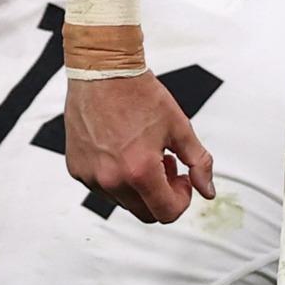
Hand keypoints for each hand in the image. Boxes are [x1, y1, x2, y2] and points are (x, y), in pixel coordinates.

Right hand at [61, 72, 215, 222]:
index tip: (182, 178)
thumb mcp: (179, 127)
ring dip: (139, 185)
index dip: (182, 199)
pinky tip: (122, 148)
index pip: (166, 214)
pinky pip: (102, 187)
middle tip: (166, 162)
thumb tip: (208, 191)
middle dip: (161, 193)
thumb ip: (198, 162)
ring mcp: (90, 176)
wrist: (102, 71)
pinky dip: (116, 176)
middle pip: (145, 212)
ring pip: (123, 200)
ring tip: (143, 151)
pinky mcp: (76, 169)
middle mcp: (111, 180)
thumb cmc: (139, 94)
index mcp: (139, 171)